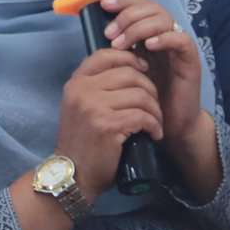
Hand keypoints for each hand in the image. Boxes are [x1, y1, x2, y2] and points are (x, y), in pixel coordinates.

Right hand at [53, 48, 162, 204]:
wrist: (74, 174)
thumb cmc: (82, 142)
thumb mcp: (80, 107)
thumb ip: (96, 87)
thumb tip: (130, 68)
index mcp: (75, 83)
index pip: (105, 55)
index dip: (130, 58)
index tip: (143, 71)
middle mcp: (81, 90)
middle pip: (129, 73)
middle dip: (149, 88)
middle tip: (154, 105)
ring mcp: (93, 107)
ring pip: (140, 95)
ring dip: (155, 110)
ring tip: (155, 122)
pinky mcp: (107, 125)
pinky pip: (143, 116)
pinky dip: (154, 125)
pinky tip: (154, 134)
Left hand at [101, 0, 219, 201]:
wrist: (168, 126)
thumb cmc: (144, 100)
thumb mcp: (124, 72)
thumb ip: (116, 52)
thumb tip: (96, 33)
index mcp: (148, 35)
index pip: (139, 6)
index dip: (123, 1)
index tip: (103, 5)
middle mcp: (165, 36)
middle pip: (151, 7)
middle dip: (127, 15)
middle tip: (110, 33)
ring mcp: (178, 47)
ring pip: (164, 19)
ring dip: (139, 27)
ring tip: (122, 43)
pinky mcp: (190, 60)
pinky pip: (181, 39)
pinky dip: (165, 38)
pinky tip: (149, 45)